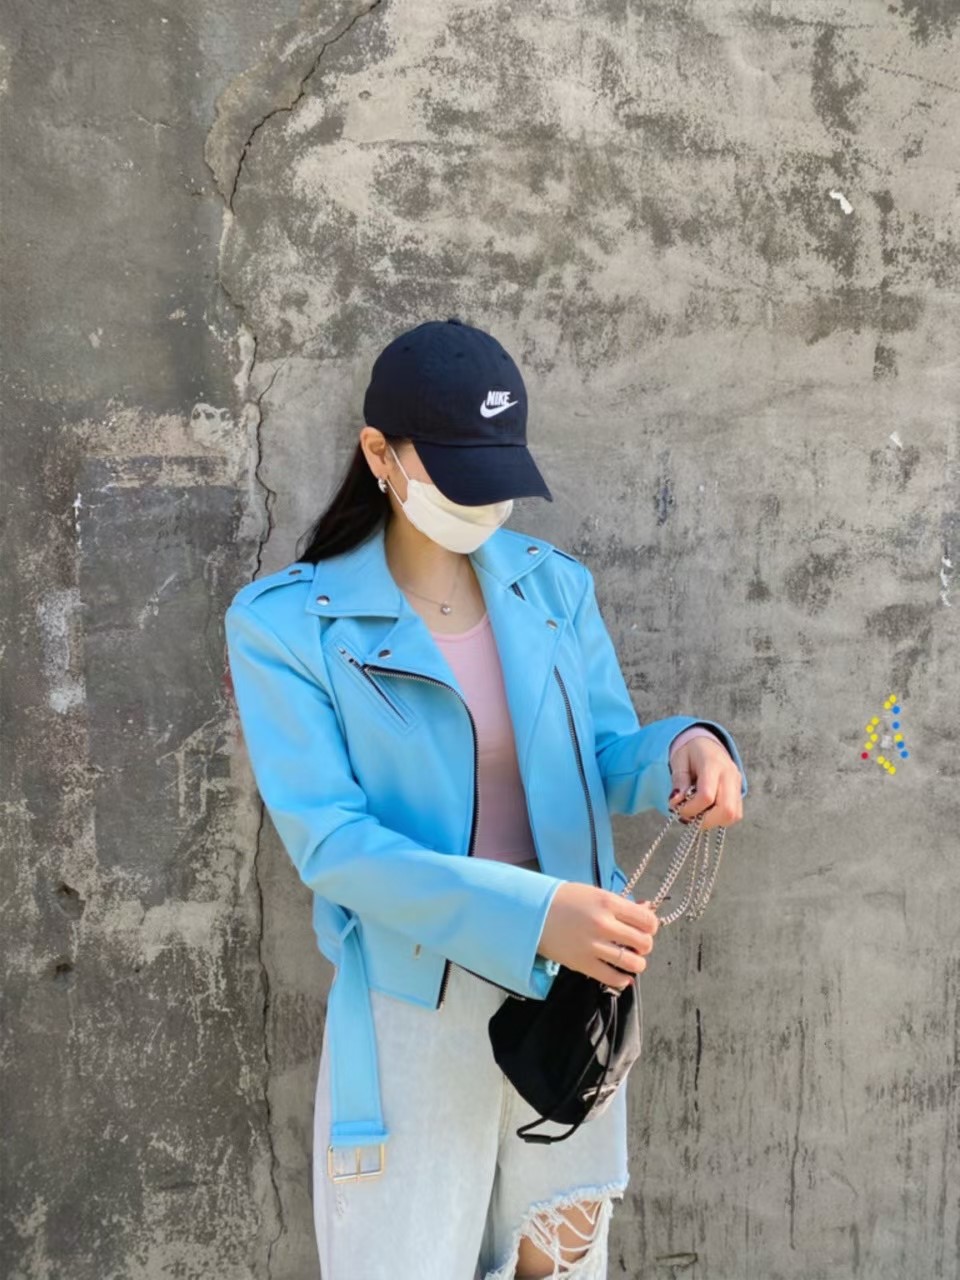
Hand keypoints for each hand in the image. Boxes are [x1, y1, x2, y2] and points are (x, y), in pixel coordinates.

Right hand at [536, 882, 659, 989]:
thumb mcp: (595, 894)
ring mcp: (593, 946)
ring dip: (637, 963)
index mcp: (608, 902)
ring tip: (630, 959)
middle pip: (644, 942)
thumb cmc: (566, 900)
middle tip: (636, 943)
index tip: (646, 927)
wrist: (533, 913)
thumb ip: (622, 905)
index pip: (647, 920)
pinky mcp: (583, 964)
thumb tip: (648, 909)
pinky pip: (614, 978)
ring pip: (634, 963)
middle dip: (645, 944)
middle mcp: (603, 924)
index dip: (651, 925)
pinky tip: (622, 973)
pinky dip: (624, 979)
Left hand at [669, 736, 743, 830]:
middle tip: (689, 816)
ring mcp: (737, 784)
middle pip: (727, 810)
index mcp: (713, 763)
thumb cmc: (690, 751)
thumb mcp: (678, 761)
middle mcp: (729, 774)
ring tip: (697, 812)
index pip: (707, 796)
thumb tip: (676, 802)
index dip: (691, 809)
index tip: (678, 808)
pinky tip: (706, 810)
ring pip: (733, 815)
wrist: (706, 742)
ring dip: (713, 821)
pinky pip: (735, 814)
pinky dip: (719, 818)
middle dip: (705, 821)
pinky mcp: (739, 792)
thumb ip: (678, 781)